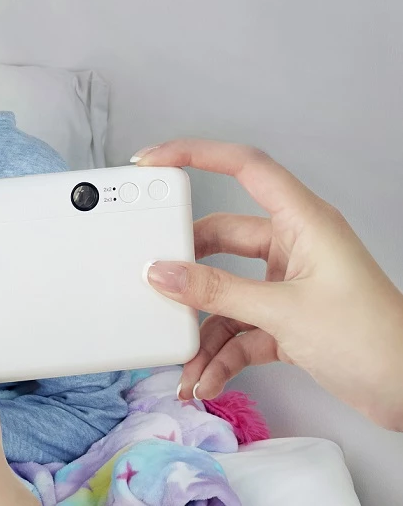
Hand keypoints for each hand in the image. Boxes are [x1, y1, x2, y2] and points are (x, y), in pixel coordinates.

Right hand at [138, 139, 402, 430]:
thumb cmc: (376, 340)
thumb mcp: (284, 312)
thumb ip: (217, 292)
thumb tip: (164, 273)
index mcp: (304, 222)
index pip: (245, 167)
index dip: (196, 154)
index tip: (154, 162)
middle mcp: (295, 246)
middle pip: (221, 238)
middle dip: (187, 266)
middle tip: (154, 276)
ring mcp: (290, 283)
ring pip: (226, 291)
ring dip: (203, 327)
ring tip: (184, 356)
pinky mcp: (288, 320)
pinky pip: (239, 328)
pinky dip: (221, 353)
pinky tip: (207, 377)